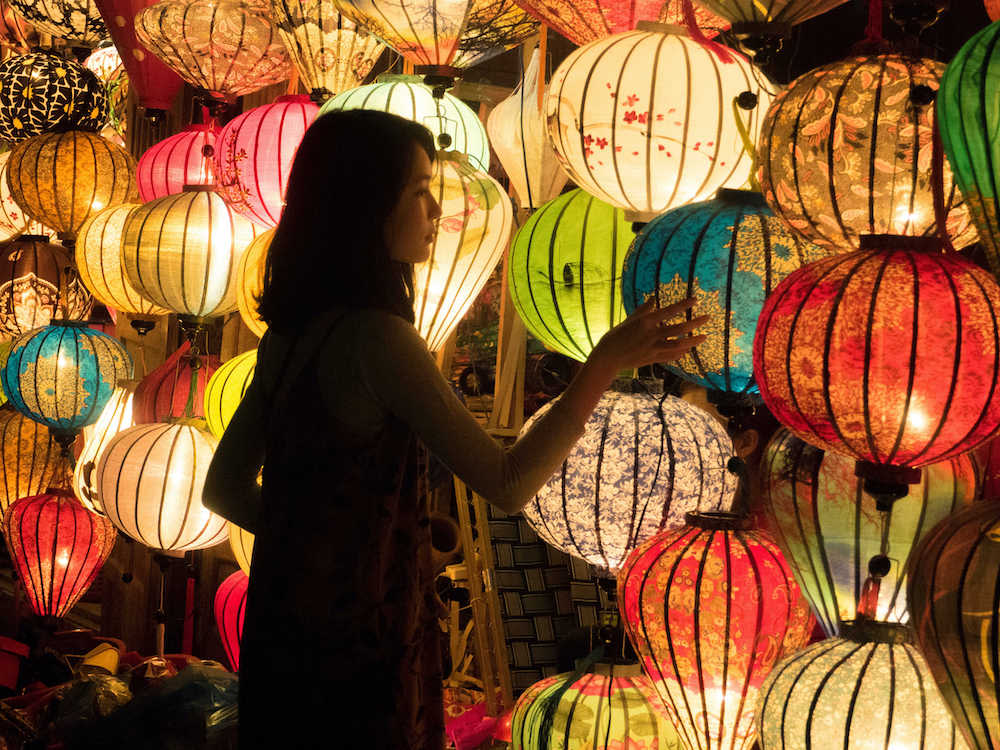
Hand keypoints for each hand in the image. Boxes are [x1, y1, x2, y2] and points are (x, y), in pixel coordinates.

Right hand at [591, 297, 708, 371]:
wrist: (608, 357)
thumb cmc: (616, 335)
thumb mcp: (629, 320)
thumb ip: (644, 310)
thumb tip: (653, 298)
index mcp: (645, 322)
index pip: (669, 311)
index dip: (683, 305)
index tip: (695, 300)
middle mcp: (652, 335)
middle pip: (679, 328)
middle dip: (695, 323)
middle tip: (707, 318)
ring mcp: (653, 348)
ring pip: (679, 344)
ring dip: (693, 340)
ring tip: (704, 337)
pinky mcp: (653, 359)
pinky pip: (671, 356)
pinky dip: (680, 353)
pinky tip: (687, 350)